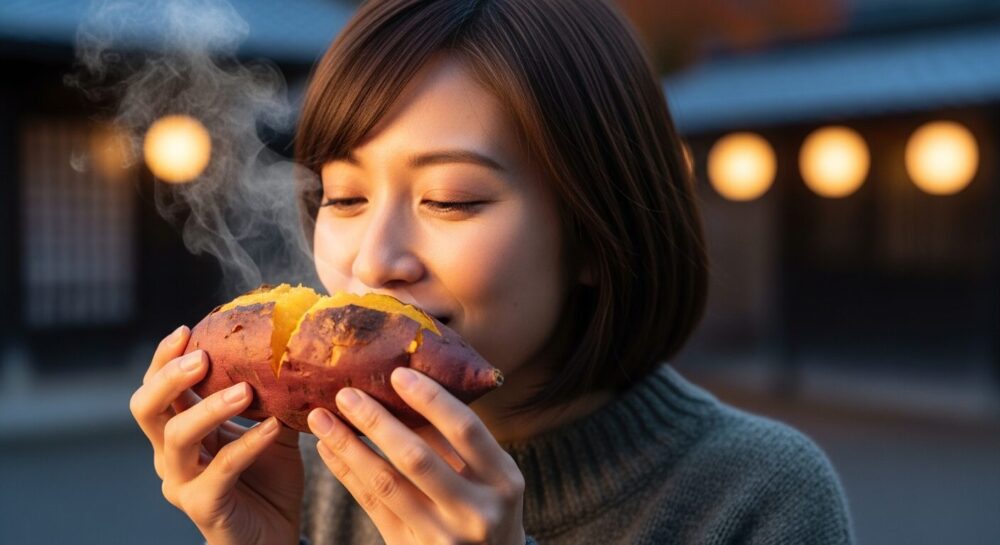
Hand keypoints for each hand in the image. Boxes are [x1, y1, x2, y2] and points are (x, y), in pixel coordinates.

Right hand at [129, 326, 303, 544]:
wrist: (275, 536)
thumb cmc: (269, 480)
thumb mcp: (271, 428)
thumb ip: (271, 395)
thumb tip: (293, 350)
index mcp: (180, 431)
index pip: (157, 388)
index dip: (164, 358)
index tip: (187, 329)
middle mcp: (170, 455)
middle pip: (146, 409)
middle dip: (169, 378)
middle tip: (202, 357)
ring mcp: (182, 483)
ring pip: (177, 437)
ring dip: (210, 408)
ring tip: (245, 390)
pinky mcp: (203, 507)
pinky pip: (220, 469)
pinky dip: (247, 444)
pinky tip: (273, 427)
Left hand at [308, 367, 525, 544]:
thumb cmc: (489, 506)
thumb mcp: (491, 476)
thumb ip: (457, 441)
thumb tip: (406, 388)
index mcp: (504, 481)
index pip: (465, 430)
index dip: (431, 399)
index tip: (398, 374)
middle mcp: (476, 511)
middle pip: (417, 458)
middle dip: (376, 422)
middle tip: (346, 394)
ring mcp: (443, 536)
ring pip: (386, 484)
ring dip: (349, 447)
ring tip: (322, 419)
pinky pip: (372, 506)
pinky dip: (347, 474)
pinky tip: (329, 450)